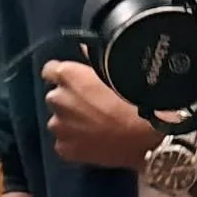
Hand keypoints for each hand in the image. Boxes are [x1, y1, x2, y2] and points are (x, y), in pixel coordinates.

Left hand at [42, 60, 156, 168]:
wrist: (146, 138)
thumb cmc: (134, 100)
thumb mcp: (115, 70)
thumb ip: (93, 58)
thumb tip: (84, 47)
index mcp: (67, 75)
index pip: (50, 70)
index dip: (65, 75)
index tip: (76, 81)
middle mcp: (57, 99)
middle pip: (56, 96)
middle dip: (69, 100)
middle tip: (92, 105)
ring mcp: (59, 126)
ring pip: (60, 120)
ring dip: (71, 121)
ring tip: (95, 125)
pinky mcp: (64, 149)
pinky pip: (65, 142)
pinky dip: (75, 141)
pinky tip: (94, 140)